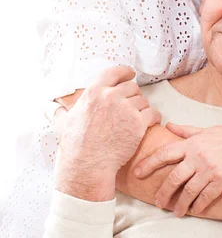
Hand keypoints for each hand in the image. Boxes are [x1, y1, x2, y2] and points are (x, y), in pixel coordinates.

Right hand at [56, 66, 160, 199]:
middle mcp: (111, 97)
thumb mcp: (63, 123)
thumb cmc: (75, 145)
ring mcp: (126, 109)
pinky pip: (153, 113)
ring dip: (143, 108)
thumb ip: (60, 112)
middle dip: (134, 95)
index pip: (114, 72)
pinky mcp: (138, 124)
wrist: (88, 165)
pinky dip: (154, 117)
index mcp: (94, 92)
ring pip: (143, 101)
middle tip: (132, 105)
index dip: (125, 72)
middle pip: (132, 87)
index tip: (130, 74)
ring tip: (139, 116)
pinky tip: (152, 121)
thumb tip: (50, 108)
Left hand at [133, 122, 221, 215]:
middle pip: (173, 178)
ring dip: (179, 204)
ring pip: (188, 192)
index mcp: (193, 144)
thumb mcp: (207, 131)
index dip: (149, 164)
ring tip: (175, 212)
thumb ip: (186, 131)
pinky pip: (205, 198)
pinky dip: (198, 206)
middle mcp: (198, 157)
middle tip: (157, 202)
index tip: (137, 173)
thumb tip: (168, 125)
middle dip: (162, 192)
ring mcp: (210, 170)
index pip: (165, 154)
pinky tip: (194, 211)